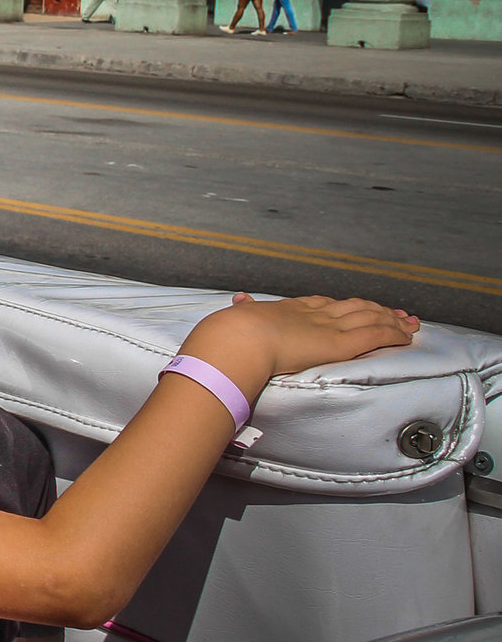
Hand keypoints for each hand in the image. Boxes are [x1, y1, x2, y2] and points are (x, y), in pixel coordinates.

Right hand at [185, 292, 420, 387]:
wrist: (237, 338)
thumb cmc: (231, 334)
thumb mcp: (238, 316)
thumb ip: (243, 310)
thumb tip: (239, 298)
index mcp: (290, 309)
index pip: (326, 304)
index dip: (346, 305)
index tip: (358, 307)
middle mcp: (314, 314)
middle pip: (354, 307)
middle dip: (378, 309)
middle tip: (397, 313)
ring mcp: (329, 326)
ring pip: (371, 317)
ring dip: (393, 321)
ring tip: (410, 324)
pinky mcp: (340, 343)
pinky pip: (376, 335)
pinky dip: (394, 334)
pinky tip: (406, 336)